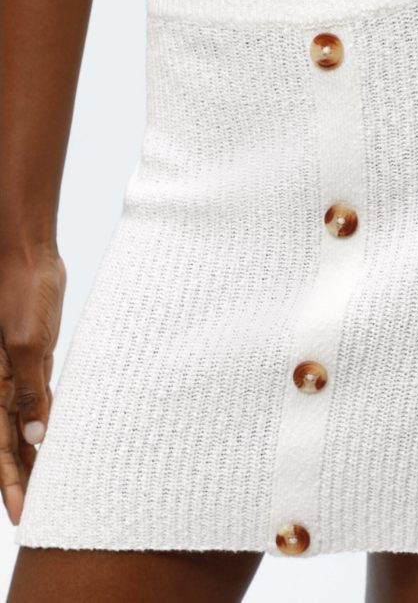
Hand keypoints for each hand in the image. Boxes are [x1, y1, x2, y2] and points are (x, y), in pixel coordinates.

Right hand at [0, 244, 65, 524]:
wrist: (29, 257)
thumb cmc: (22, 292)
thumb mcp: (27, 342)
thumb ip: (29, 387)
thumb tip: (35, 435)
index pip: (1, 448)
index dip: (11, 482)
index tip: (23, 514)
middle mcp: (3, 386)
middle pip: (10, 444)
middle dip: (22, 478)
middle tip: (38, 512)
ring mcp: (18, 373)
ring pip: (24, 424)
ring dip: (34, 455)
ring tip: (49, 484)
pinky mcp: (35, 358)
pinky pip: (40, 398)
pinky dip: (47, 421)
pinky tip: (57, 438)